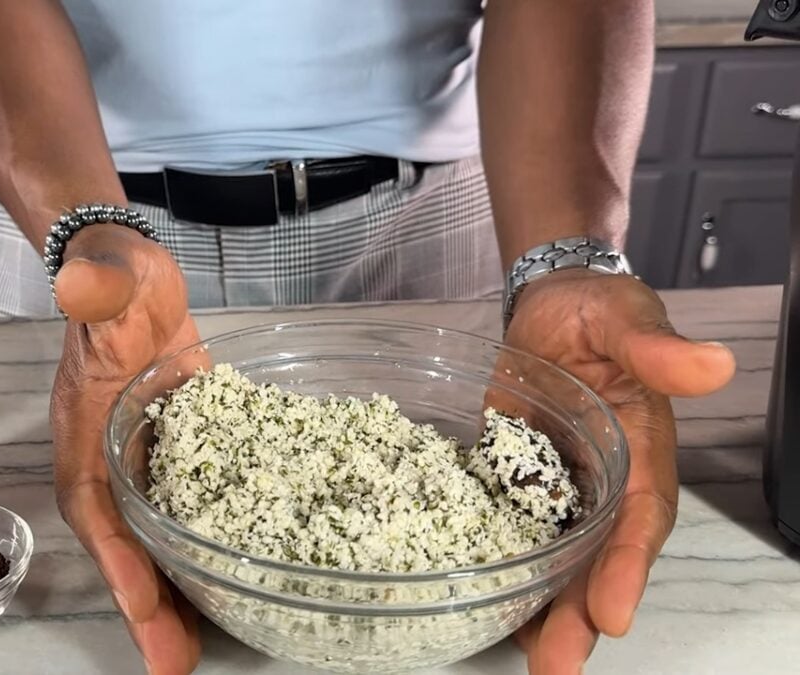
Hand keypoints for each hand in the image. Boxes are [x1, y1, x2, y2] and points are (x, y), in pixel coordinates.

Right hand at [50, 223, 201, 674]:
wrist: (127, 273)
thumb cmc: (111, 281)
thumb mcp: (105, 284)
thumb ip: (96, 292)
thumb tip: (84, 287)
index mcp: (85, 438)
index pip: (96, 513)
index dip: (119, 566)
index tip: (144, 613)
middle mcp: (109, 464)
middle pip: (123, 548)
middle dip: (147, 607)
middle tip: (174, 664)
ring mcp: (143, 464)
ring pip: (153, 542)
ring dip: (171, 593)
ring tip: (195, 647)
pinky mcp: (179, 453)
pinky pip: (185, 513)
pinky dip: (198, 549)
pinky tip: (228, 574)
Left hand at [503, 269, 734, 674]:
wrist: (548, 306)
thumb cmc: (596, 313)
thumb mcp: (624, 319)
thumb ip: (655, 349)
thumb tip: (711, 364)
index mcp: (641, 453)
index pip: (641, 519)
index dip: (627, 567)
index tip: (612, 613)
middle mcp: (605, 485)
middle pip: (599, 560)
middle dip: (582, 616)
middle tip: (558, 667)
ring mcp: (559, 489)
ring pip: (559, 561)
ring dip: (546, 612)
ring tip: (531, 662)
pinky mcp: (517, 483)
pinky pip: (515, 535)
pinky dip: (509, 574)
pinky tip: (492, 614)